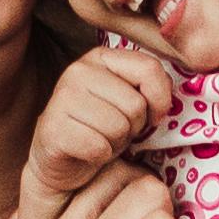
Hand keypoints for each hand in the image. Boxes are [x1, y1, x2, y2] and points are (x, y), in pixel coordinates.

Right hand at [26, 42, 183, 205]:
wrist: (63, 161)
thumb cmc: (102, 129)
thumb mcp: (131, 102)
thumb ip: (151, 88)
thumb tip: (167, 98)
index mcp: (101, 57)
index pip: (149, 68)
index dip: (159, 100)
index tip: (150, 116)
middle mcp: (78, 70)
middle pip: (135, 104)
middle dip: (133, 127)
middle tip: (114, 131)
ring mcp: (62, 97)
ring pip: (118, 127)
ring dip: (116, 143)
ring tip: (101, 140)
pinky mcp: (52, 128)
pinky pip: (99, 147)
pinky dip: (100, 156)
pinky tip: (88, 152)